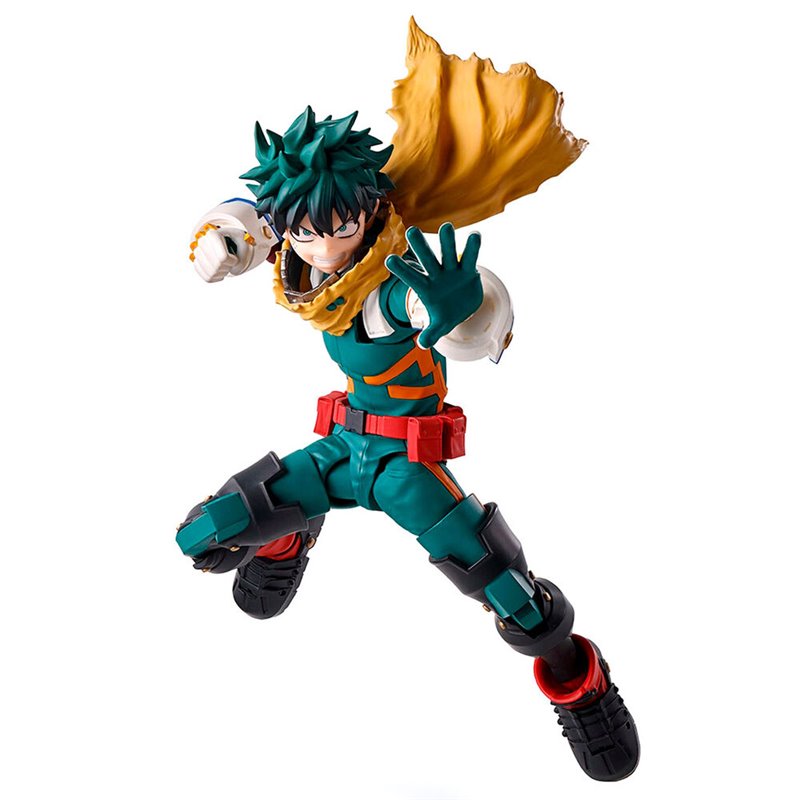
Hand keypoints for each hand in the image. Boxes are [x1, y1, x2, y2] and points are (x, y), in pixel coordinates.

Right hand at [189, 225, 252, 282]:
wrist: (229, 243)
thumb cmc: (238, 242)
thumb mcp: (246, 245)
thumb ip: (243, 258)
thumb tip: (234, 269)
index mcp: (213, 234)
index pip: (223, 258)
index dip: (233, 261)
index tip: (235, 256)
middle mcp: (202, 242)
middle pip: (217, 266)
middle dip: (228, 267)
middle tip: (231, 262)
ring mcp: (198, 254)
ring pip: (212, 273)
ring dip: (223, 273)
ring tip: (226, 265)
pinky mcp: (197, 264)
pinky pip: (208, 278)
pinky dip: (218, 277)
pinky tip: (221, 271)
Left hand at [386, 223, 482, 348]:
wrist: (463, 306)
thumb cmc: (446, 314)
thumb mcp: (440, 326)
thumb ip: (431, 334)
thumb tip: (423, 345)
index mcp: (426, 288)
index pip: (412, 278)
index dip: (402, 270)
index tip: (389, 260)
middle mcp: (437, 275)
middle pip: (427, 260)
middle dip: (420, 246)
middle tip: (411, 231)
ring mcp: (452, 271)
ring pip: (448, 254)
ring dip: (447, 241)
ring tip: (446, 227)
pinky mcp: (468, 270)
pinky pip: (470, 258)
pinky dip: (472, 248)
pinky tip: (475, 236)